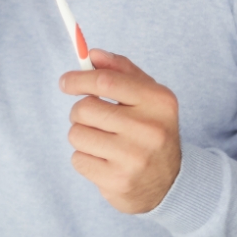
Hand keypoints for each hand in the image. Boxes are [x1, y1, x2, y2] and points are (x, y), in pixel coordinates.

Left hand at [60, 49, 180, 213]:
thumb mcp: (147, 95)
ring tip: (101, 140)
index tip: (65, 82)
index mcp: (158, 101)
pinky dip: (84, 158)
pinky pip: (78, 160)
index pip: (106, 82)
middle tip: (90, 118)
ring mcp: (134, 158)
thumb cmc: (151, 128)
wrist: (171, 182)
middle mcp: (150, 129)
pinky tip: (104, 160)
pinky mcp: (119, 182)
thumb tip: (93, 54)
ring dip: (81, 135)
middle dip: (79, 111)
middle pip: (85, 108)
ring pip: (77, 134)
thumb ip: (121, 69)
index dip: (79, 79)